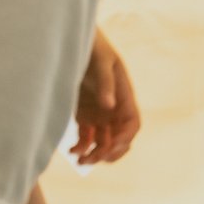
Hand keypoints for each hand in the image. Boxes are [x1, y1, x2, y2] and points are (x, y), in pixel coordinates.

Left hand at [71, 29, 139, 164]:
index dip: (125, 138)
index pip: (132, 125)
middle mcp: (114, 110)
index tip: (111, 145)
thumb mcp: (100, 60)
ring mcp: (99, 115)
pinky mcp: (83, 117)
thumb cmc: (92, 46)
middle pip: (119, 140)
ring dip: (94, 156)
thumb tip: (109, 107)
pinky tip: (71, 151)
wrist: (71, 41)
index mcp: (124, 97)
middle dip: (109, 153)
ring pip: (102, 144)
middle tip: (93, 159)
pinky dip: (80, 148)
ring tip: (80, 162)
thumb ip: (105, 82)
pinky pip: (85, 139)